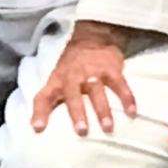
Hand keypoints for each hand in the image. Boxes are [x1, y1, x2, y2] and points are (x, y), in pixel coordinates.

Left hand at [28, 19, 140, 134]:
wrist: (92, 37)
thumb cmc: (71, 66)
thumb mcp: (56, 79)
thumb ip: (48, 100)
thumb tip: (36, 127)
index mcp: (57, 81)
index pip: (43, 96)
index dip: (40, 111)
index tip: (38, 127)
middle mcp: (73, 77)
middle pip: (73, 94)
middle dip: (77, 112)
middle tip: (82, 131)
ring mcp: (93, 72)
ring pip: (97, 91)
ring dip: (102, 109)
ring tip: (107, 127)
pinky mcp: (111, 69)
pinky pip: (119, 84)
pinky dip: (126, 98)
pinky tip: (132, 112)